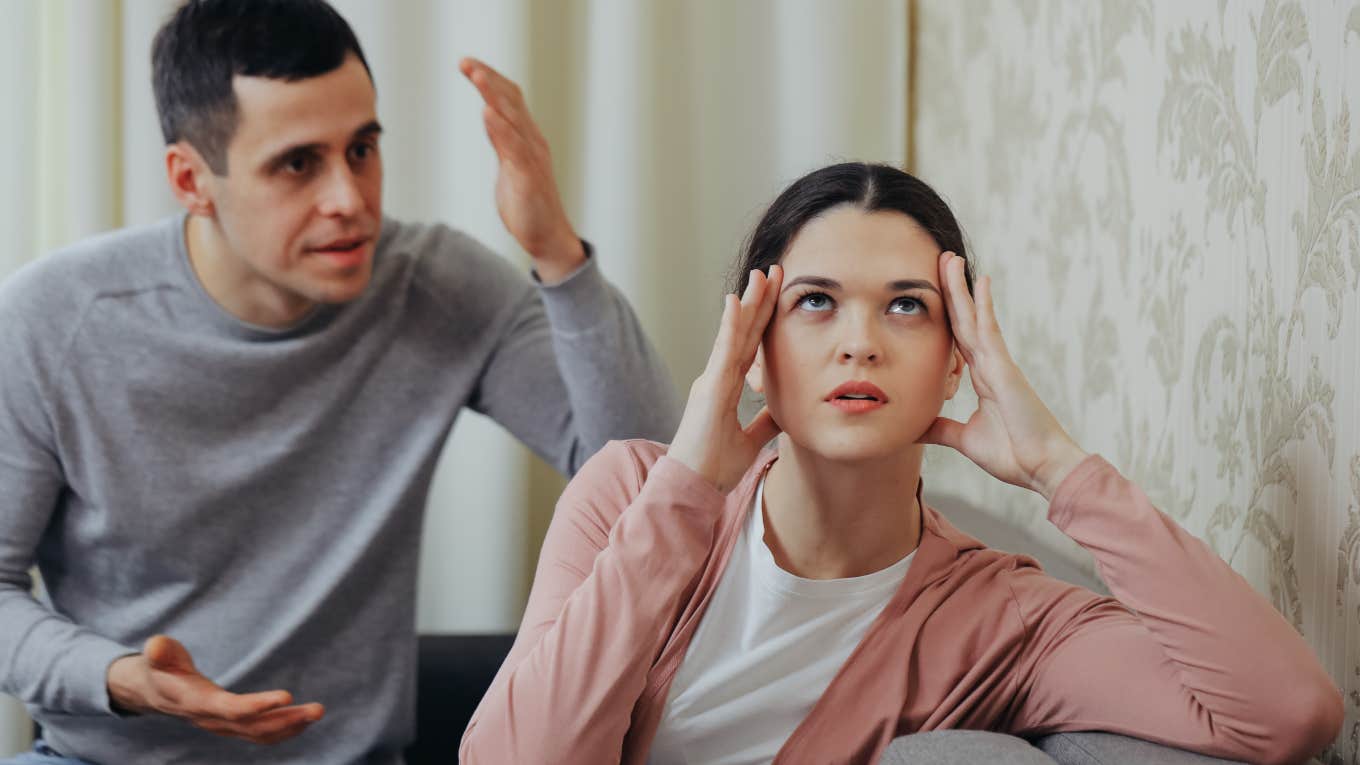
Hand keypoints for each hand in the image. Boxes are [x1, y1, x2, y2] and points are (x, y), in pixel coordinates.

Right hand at [106, 635, 323, 744]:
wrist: (154, 692)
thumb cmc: (161, 668)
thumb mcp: (158, 656)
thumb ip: (160, 652)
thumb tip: (156, 645)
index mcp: (196, 702)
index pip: (229, 709)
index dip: (257, 706)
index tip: (287, 696)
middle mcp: (211, 720)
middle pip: (252, 727)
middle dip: (287, 719)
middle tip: (318, 709)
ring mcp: (222, 726)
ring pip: (260, 733)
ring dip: (291, 726)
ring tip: (317, 712)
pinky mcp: (231, 726)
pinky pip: (260, 735)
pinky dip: (284, 730)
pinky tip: (303, 720)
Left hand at [459, 57, 583, 282]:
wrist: (549, 238)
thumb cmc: (529, 204)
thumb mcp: (509, 167)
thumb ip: (501, 142)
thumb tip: (490, 116)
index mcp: (527, 139)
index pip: (510, 100)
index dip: (491, 80)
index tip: (468, 64)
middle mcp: (532, 142)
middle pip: (511, 102)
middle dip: (488, 79)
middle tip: (465, 62)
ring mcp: (532, 159)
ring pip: (513, 119)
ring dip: (494, 95)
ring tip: (477, 75)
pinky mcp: (528, 177)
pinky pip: (514, 148)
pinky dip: (501, 128)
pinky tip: (487, 113)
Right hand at [669, 266, 783, 492]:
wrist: (691, 488)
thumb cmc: (713, 468)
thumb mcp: (750, 441)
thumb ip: (764, 422)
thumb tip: (785, 408)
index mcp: (725, 387)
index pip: (750, 346)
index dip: (763, 319)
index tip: (777, 294)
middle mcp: (716, 378)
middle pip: (744, 332)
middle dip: (760, 301)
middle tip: (775, 271)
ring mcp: (711, 381)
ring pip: (734, 334)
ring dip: (749, 303)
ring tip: (763, 275)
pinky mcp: (709, 389)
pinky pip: (723, 352)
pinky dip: (730, 326)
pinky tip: (736, 302)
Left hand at [919, 253, 1088, 499]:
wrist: (1042, 468)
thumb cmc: (1013, 455)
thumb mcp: (964, 439)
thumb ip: (941, 428)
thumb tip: (915, 427)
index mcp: (981, 379)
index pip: (957, 339)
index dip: (945, 314)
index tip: (932, 292)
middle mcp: (990, 365)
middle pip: (964, 320)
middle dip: (951, 290)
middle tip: (940, 259)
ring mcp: (999, 364)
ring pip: (974, 318)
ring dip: (961, 288)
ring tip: (950, 259)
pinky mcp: (1006, 369)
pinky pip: (990, 332)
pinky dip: (983, 306)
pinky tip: (979, 283)